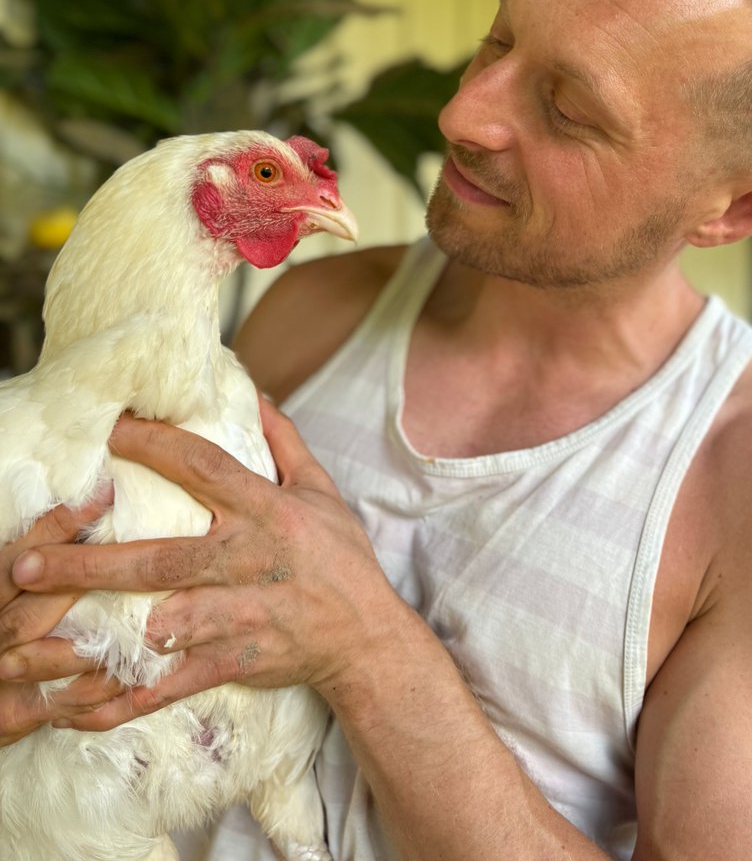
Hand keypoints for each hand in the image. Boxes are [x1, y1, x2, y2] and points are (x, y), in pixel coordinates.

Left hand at [10, 402, 403, 731]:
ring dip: (105, 630)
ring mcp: (243, 614)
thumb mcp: (321, 490)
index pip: (204, 468)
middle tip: (26, 562)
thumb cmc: (340, 558)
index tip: (108, 429)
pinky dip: (132, 695)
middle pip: (162, 556)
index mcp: (267, 511)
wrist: (366, 636)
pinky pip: (177, 680)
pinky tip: (82, 706)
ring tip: (38, 641)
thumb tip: (256, 395)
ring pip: (167, 621)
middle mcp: (250, 559)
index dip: (156, 445)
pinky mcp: (238, 660)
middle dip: (91, 561)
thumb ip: (285, 443)